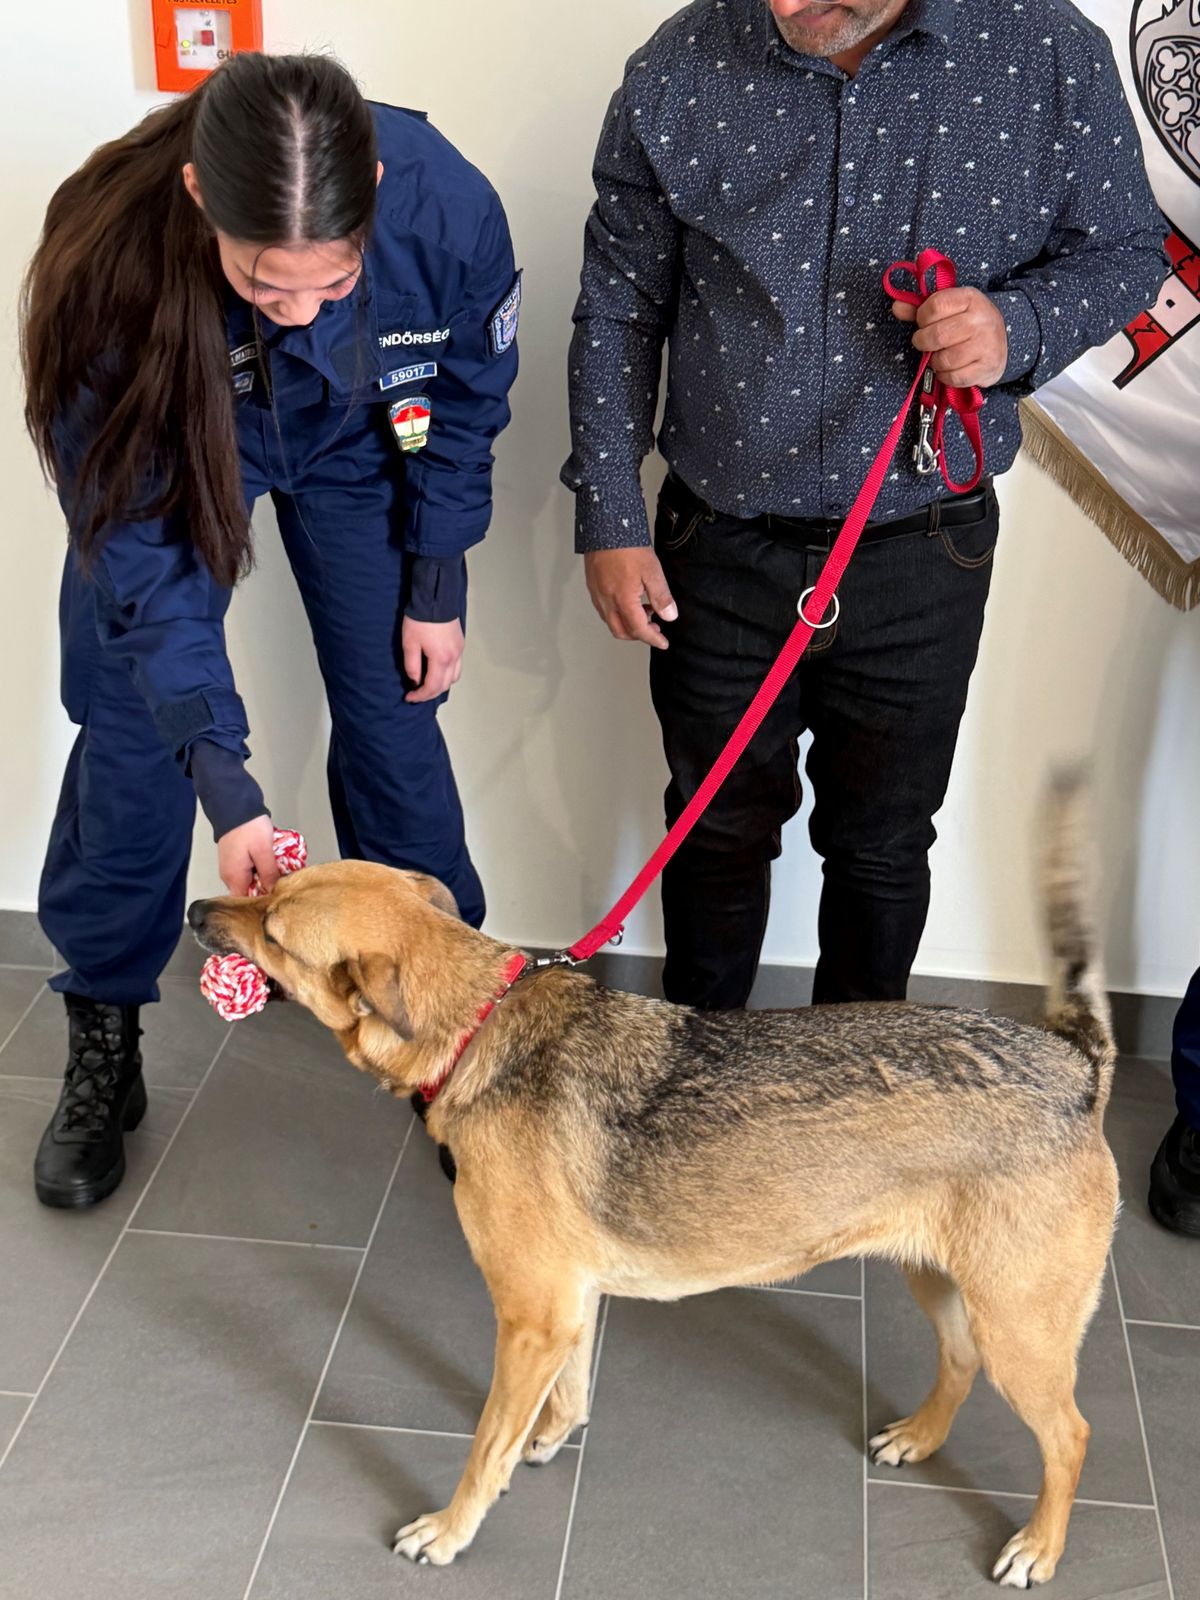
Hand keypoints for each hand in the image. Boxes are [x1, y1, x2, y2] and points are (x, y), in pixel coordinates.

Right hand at [218, 815, 278, 896]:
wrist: (235, 806)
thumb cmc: (249, 827)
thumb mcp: (264, 851)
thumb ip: (269, 873)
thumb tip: (273, 892)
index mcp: (234, 877)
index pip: (246, 903)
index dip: (262, 903)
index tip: (277, 900)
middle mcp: (229, 876)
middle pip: (248, 892)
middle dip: (265, 889)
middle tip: (282, 884)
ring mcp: (230, 868)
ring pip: (249, 881)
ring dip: (263, 877)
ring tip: (278, 872)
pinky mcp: (234, 859)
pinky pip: (248, 871)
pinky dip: (259, 869)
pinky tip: (269, 862)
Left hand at [403, 617, 464, 703]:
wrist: (436, 599)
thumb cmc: (421, 619)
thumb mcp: (409, 643)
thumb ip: (412, 665)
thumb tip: (415, 680)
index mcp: (441, 659)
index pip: (432, 687)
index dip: (420, 696)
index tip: (409, 697)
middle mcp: (453, 658)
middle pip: (445, 685)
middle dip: (430, 693)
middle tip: (417, 693)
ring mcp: (459, 651)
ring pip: (454, 677)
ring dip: (441, 684)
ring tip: (428, 683)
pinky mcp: (460, 644)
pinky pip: (457, 666)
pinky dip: (448, 674)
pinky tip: (437, 670)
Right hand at [584, 548, 677, 648]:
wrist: (604, 525)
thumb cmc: (626, 544)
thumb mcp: (652, 570)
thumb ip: (661, 596)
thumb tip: (669, 615)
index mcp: (622, 600)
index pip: (639, 630)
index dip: (653, 639)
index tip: (662, 643)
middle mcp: (606, 601)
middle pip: (621, 631)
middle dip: (639, 635)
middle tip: (654, 629)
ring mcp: (597, 594)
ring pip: (611, 621)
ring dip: (628, 623)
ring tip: (645, 611)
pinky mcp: (592, 586)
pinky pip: (604, 609)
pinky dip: (618, 613)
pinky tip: (628, 600)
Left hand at [892, 287, 1007, 387]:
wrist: (1001, 342)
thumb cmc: (968, 324)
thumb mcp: (949, 309)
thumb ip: (921, 309)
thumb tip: (897, 307)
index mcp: (970, 298)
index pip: (934, 306)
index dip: (922, 318)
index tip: (924, 323)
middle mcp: (981, 319)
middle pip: (937, 335)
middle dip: (923, 342)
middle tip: (926, 344)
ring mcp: (987, 344)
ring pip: (945, 359)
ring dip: (935, 362)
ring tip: (939, 356)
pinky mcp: (988, 367)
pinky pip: (955, 378)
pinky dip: (946, 377)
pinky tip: (949, 369)